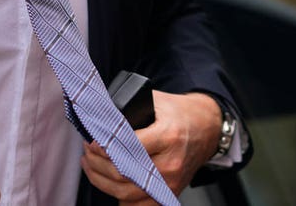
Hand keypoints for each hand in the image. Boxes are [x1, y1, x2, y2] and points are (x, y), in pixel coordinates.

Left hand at [81, 90, 220, 204]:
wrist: (207, 128)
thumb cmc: (180, 114)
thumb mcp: (156, 101)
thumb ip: (131, 108)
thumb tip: (100, 116)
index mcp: (168, 136)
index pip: (130, 148)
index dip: (106, 147)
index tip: (92, 142)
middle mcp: (171, 162)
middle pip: (124, 174)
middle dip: (98, 164)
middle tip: (88, 151)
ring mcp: (171, 182)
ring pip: (126, 193)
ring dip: (102, 181)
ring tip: (91, 166)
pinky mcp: (169, 192)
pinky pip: (139, 204)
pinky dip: (120, 197)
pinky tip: (108, 183)